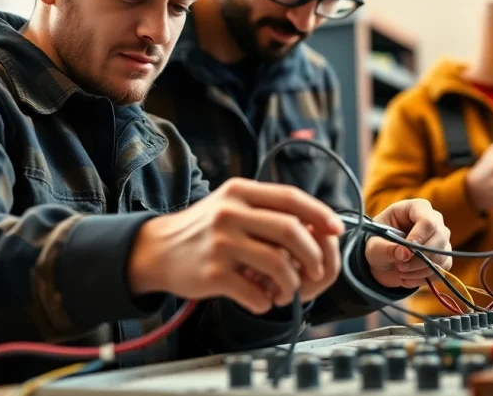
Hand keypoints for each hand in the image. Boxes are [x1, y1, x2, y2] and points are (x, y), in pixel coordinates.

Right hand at [127, 178, 343, 314]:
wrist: (155, 250)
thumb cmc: (203, 230)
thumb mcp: (231, 206)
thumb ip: (266, 210)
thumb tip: (317, 224)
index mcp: (240, 192)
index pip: (290, 197)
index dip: (320, 213)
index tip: (337, 230)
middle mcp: (230, 213)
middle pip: (291, 230)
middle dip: (313, 255)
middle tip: (316, 271)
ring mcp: (220, 243)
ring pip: (278, 264)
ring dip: (291, 284)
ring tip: (286, 292)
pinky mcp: (212, 274)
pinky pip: (255, 293)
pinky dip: (266, 301)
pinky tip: (262, 300)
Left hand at [365, 199, 451, 288]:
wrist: (382, 260)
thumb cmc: (377, 244)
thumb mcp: (374, 246)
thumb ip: (387, 248)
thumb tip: (405, 254)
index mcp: (415, 208)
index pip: (427, 221)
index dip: (419, 237)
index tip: (406, 251)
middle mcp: (434, 220)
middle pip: (439, 237)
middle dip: (419, 257)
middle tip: (400, 266)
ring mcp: (441, 238)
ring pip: (441, 255)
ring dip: (419, 269)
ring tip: (401, 271)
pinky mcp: (443, 256)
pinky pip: (441, 269)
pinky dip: (423, 276)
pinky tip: (408, 276)